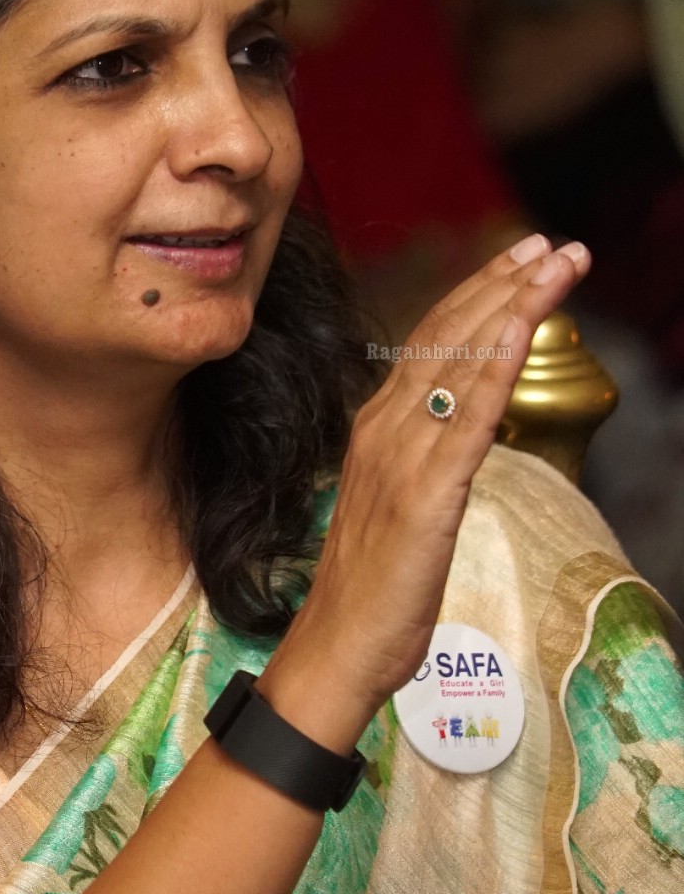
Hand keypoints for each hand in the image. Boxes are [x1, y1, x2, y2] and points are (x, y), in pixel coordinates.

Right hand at [262, 232, 589, 751]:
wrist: (337, 649)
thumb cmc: (372, 589)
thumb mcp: (401, 506)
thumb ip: (426, 458)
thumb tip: (463, 427)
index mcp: (378, 429)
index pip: (432, 343)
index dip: (479, 294)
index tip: (522, 259)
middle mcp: (384, 430)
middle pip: (448, 337)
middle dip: (505, 283)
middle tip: (554, 244)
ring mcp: (402, 459)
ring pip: (461, 365)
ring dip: (512, 307)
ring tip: (555, 265)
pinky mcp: (425, 497)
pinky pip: (466, 421)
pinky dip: (493, 368)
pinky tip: (519, 329)